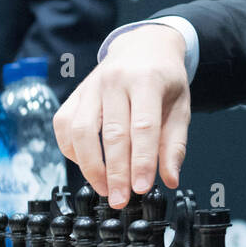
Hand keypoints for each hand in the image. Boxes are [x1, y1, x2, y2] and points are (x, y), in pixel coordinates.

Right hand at [53, 24, 190, 208]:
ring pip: (81, 131)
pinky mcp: (75, 94)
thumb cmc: (164, 79)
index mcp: (147, 80)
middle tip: (121, 200)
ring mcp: (91, 86)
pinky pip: (64, 126)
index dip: (141, 161)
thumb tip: (169, 179)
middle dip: (116, 172)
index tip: (141, 189)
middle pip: (112, 133)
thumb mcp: (180, 107)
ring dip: (90, 167)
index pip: (143, 127)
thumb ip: (174, 144)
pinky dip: (72, 151)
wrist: (143, 46)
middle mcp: (115, 80)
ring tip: (105, 189)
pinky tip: (87, 166)